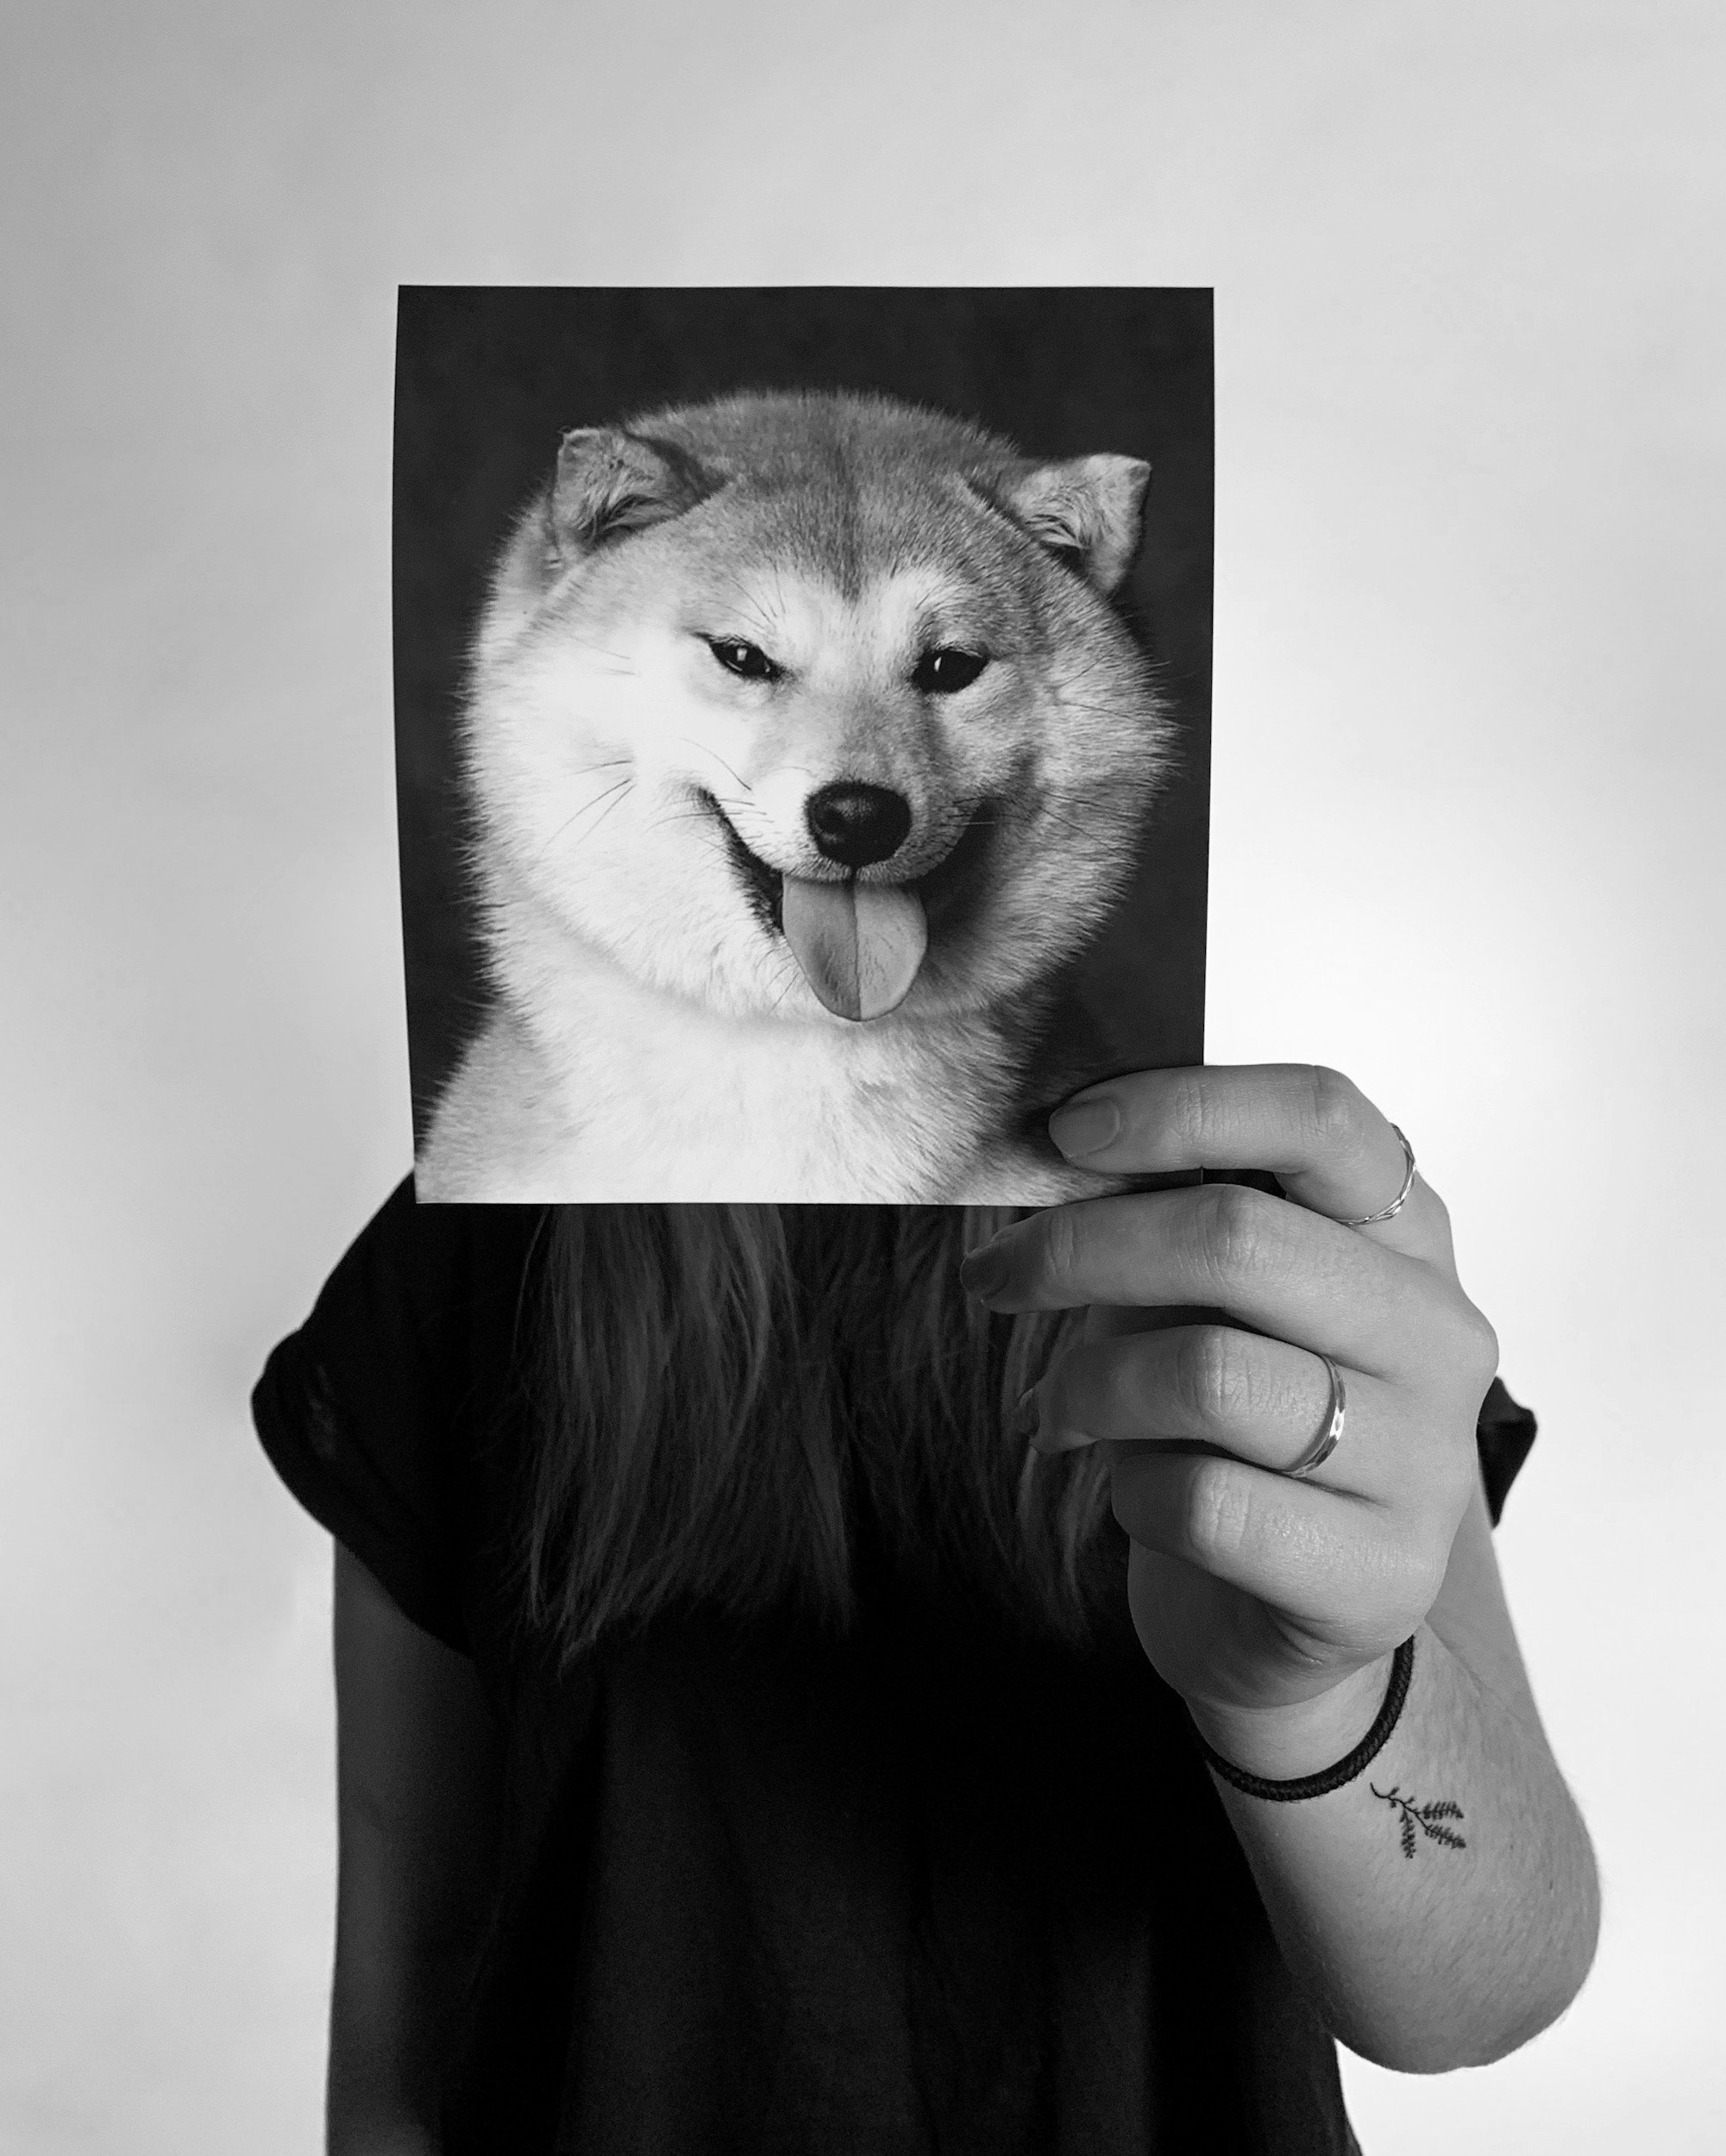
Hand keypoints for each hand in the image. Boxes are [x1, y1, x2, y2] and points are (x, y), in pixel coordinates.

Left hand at [959, 1066, 1500, 1772]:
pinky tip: (1136, 1495)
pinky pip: (1205, 1502)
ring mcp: (1426, 1459)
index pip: (1320, 1117)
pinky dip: (1132, 1491)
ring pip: (1209, 1374)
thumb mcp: (1203, 1298)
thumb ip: (1165, 1216)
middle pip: (1238, 1237)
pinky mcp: (1381, 1575)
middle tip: (999, 1278)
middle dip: (1081, 1249)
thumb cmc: (1232, 1428)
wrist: (1284, 1620)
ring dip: (1091, 1386)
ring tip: (1060, 1408)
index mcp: (1405, 1232)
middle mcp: (1437, 1332)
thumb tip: (1058, 1148)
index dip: (1181, 1107)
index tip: (1067, 1131)